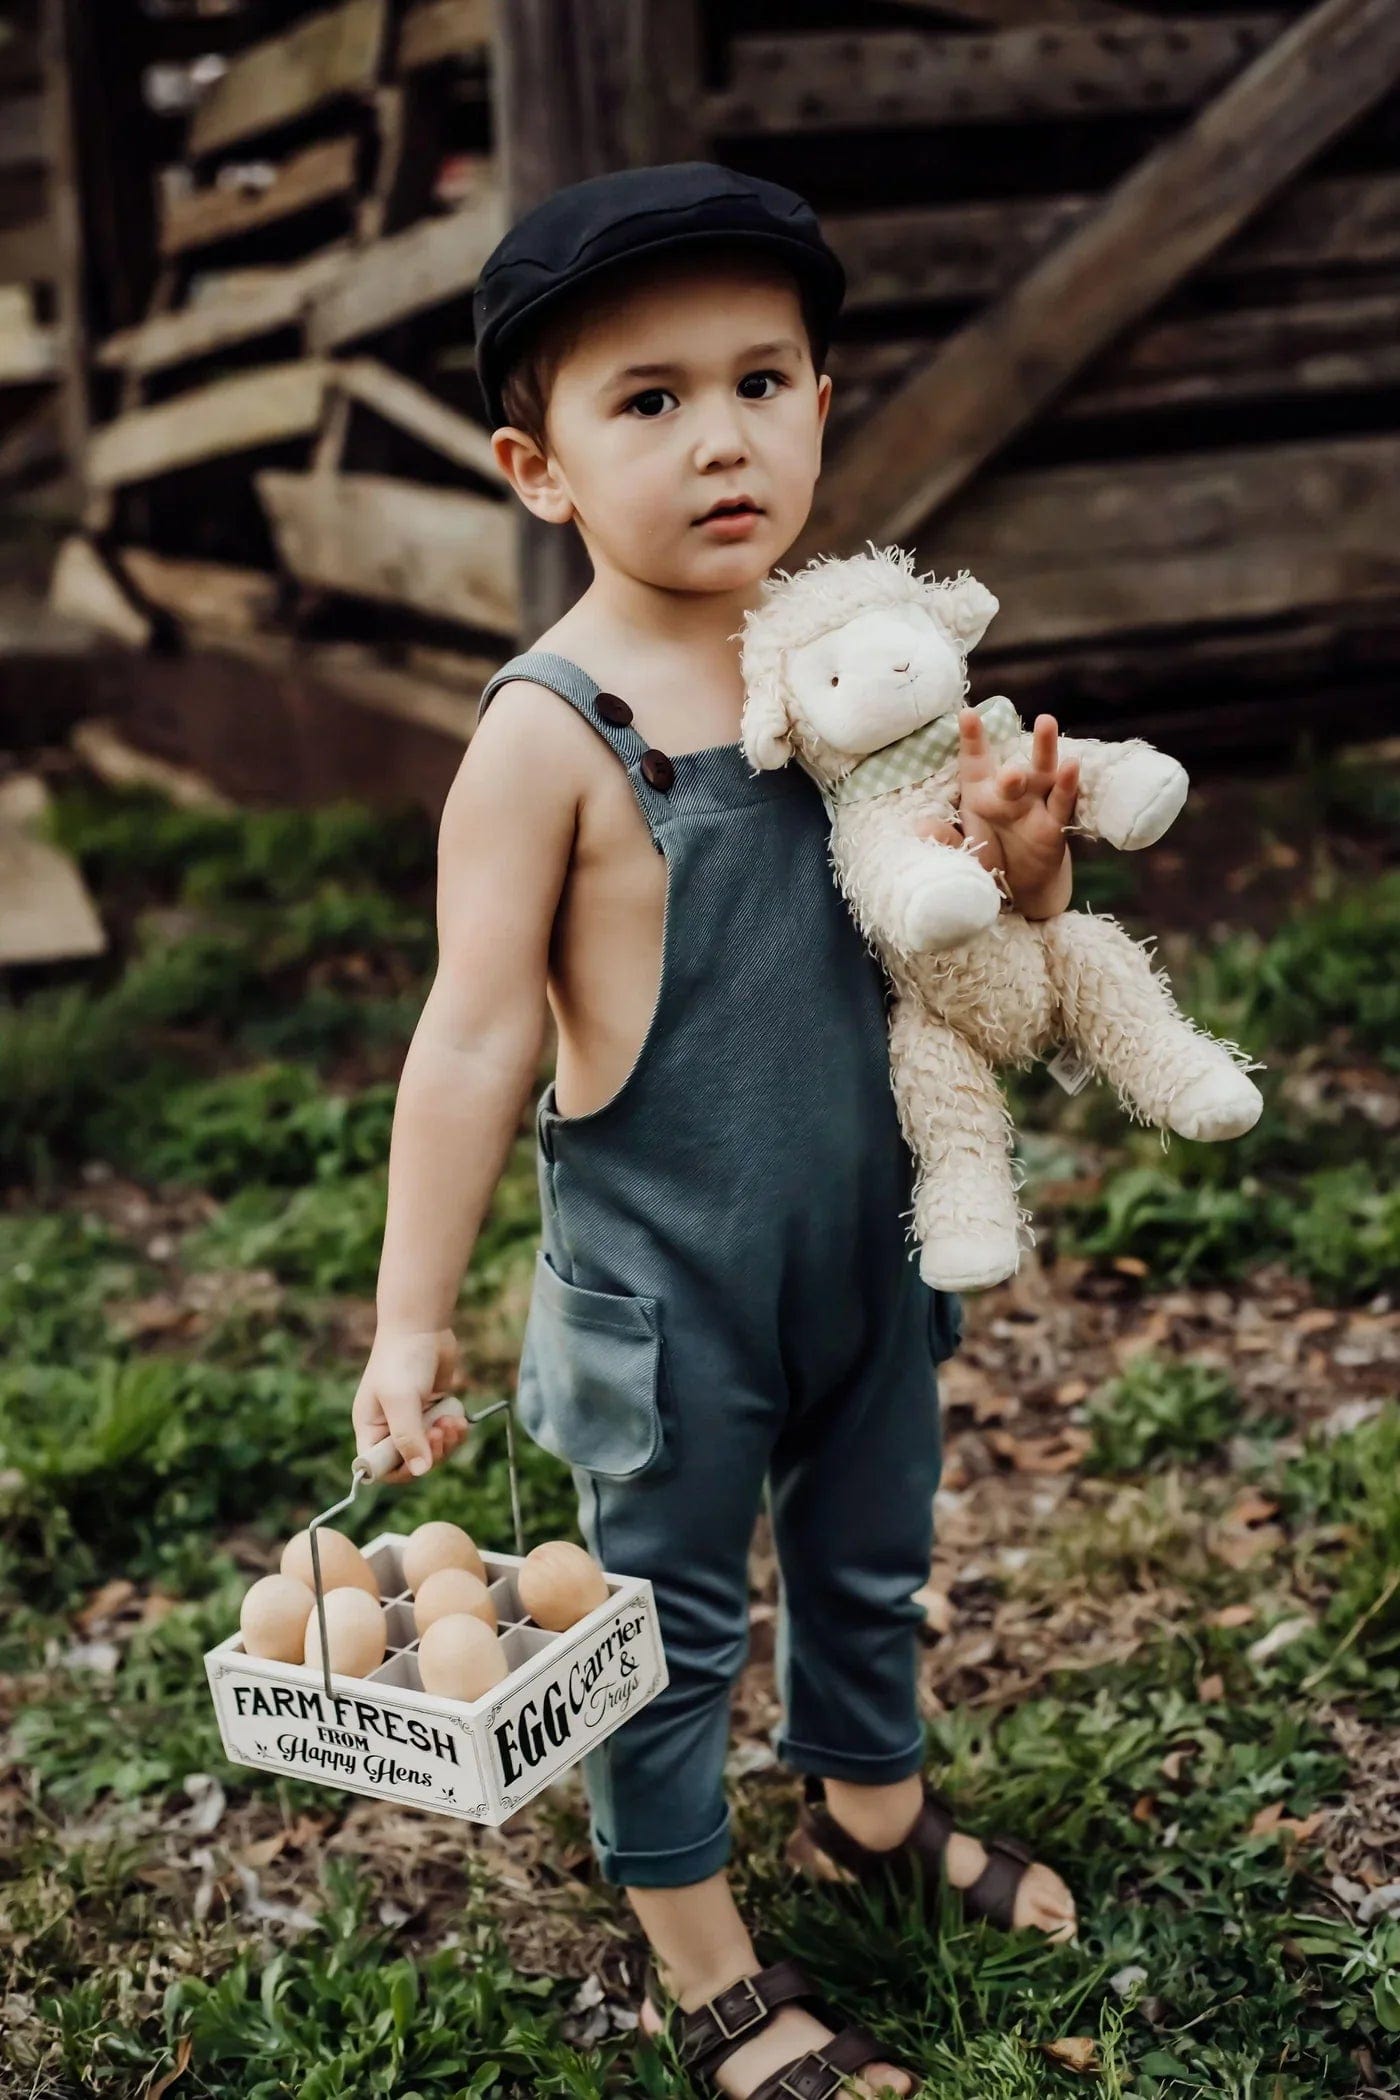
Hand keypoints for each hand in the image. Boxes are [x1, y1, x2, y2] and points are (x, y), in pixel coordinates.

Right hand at [352, 1327, 467, 1483]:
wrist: (422, 1325)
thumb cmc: (402, 1360)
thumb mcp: (402, 1400)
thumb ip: (409, 1437)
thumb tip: (421, 1471)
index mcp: (370, 1427)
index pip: (379, 1467)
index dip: (400, 1471)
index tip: (419, 1459)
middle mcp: (389, 1426)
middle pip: (411, 1462)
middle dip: (430, 1453)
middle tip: (440, 1432)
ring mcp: (413, 1418)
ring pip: (432, 1450)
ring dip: (446, 1442)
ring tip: (452, 1422)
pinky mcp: (432, 1409)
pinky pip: (445, 1434)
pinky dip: (454, 1431)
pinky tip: (460, 1419)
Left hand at [953, 710, 1078, 913]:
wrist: (1021, 885)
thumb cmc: (989, 857)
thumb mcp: (966, 852)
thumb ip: (947, 840)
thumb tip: (921, 828)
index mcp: (981, 794)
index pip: (974, 763)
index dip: (972, 740)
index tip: (967, 715)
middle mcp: (1009, 793)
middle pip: (1012, 771)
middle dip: (1012, 770)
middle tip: (1011, 772)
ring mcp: (1035, 803)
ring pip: (1042, 772)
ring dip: (1044, 749)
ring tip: (1046, 723)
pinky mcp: (1054, 822)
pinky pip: (1061, 800)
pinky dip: (1067, 784)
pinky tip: (1071, 766)